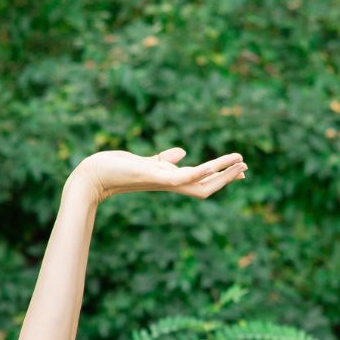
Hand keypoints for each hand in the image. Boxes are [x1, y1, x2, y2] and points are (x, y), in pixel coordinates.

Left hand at [79, 147, 246, 203]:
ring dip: (220, 174)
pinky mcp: (154, 175)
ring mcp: (162, 181)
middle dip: (226, 178)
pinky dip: (198, 173)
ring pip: (199, 183)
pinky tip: (211, 166)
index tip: (240, 169)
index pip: (200, 180)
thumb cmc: (115, 170)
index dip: (220, 176)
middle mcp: (168, 183)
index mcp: (169, 180)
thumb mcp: (145, 162)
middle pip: (205, 186)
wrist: (93, 176)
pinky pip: (182, 178)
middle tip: (246, 168)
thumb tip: (181, 153)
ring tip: (239, 163)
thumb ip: (164, 160)